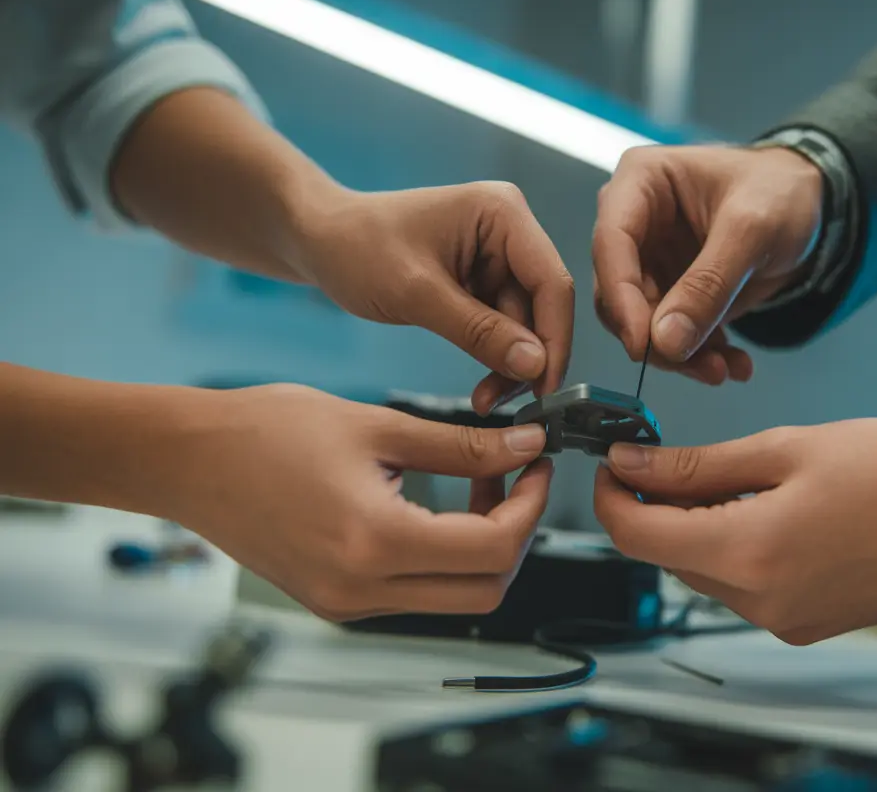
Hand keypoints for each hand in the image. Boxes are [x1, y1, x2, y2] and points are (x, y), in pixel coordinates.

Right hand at [156, 384, 552, 620]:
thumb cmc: (266, 431)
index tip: (536, 465)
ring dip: (482, 550)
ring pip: (454, 599)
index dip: (530, 506)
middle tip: (516, 478)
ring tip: (477, 486)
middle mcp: (362, 589)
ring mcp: (347, 604)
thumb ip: (462, 445)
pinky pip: (415, 595)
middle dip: (516, 535)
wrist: (186, 460)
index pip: (493, 549)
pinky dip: (442, 558)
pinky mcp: (335, 602)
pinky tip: (438, 508)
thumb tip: (525, 446)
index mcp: (375, 542)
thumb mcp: (378, 426)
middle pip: (485, 590)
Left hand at [291, 182, 574, 413]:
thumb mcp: (417, 293)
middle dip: (528, 357)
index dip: (555, 338)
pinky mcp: (483, 278)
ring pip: (525, 322)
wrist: (317, 240)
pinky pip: (503, 325)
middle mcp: (509, 230)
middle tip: (510, 404)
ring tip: (484, 400)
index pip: (551, 282)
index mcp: (503, 213)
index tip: (546, 388)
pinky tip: (483, 386)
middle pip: (542, 305)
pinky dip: (494, 357)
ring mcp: (497, 255)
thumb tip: (536, 365)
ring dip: (509, 364)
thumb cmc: (357, 248)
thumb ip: (479, 330)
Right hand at [592, 145, 822, 383]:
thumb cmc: (781, 190)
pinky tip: (734, 364)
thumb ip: (709, 284)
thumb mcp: (752, 229)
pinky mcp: (670, 292)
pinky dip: (700, 356)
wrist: (813, 204)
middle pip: (618, 293)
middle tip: (700, 366)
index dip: (620, 298)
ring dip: (681, 356)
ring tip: (724, 369)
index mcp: (640, 181)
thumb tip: (665, 342)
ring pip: (642, 323)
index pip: (611, 244)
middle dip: (656, 337)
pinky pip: (670, 334)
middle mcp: (635, 222)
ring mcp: (650, 261)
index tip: (642, 345)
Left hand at [593, 419, 876, 644]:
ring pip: (703, 572)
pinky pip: (741, 589)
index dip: (612, 497)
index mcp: (748, 551)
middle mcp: (758, 600)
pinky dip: (735, 550)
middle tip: (680, 459)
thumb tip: (631, 464)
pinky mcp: (801, 626)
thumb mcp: (786, 448)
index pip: (637, 536)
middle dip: (660, 507)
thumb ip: (698, 465)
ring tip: (741, 481)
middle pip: (668, 555)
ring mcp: (780, 620)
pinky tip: (768, 514)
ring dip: (699, 529)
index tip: (616, 462)